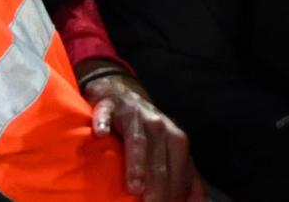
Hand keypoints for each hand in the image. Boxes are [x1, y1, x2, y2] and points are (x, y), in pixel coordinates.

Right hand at [84, 70, 203, 201]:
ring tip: (135, 188)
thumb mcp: (171, 152)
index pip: (178, 173)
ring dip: (137, 163)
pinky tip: (101, 133)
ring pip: (138, 140)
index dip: (174, 196)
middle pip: (159, 162)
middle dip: (158, 190)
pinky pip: (106, 114)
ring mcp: (134, 115)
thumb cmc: (149, 133)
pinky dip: (103, 122)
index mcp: (176, 140)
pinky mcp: (109, 106)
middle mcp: (158, 126)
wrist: (124, 95)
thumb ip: (187, 179)